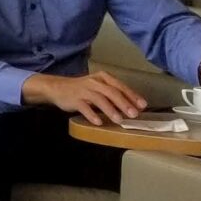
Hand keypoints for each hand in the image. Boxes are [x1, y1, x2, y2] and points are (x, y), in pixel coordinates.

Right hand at [23, 69, 149, 124]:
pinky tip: (99, 122)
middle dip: (124, 103)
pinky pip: (85, 108)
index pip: (120, 86)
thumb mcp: (99, 87)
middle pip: (112, 92)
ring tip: (119, 120)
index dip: (132, 95)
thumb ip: (113, 94)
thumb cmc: (83, 89)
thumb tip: (132, 106)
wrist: (57, 87)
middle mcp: (94, 82)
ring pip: (100, 100)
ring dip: (110, 110)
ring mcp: (84, 90)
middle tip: (134, 114)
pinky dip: (92, 115)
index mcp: (103, 77)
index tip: (142, 105)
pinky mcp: (74, 99)